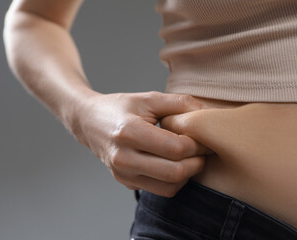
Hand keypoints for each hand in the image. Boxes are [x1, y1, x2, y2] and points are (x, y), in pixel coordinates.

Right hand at [65, 91, 211, 196]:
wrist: (89, 122)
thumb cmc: (120, 107)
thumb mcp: (148, 98)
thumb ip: (179, 102)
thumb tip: (207, 113)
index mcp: (129, 132)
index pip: (175, 148)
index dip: (197, 145)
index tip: (204, 138)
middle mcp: (123, 158)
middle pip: (174, 172)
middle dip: (197, 163)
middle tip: (203, 151)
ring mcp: (123, 174)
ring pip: (169, 187)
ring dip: (187, 175)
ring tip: (190, 157)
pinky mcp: (125, 182)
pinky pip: (159, 190)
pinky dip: (174, 180)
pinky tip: (175, 164)